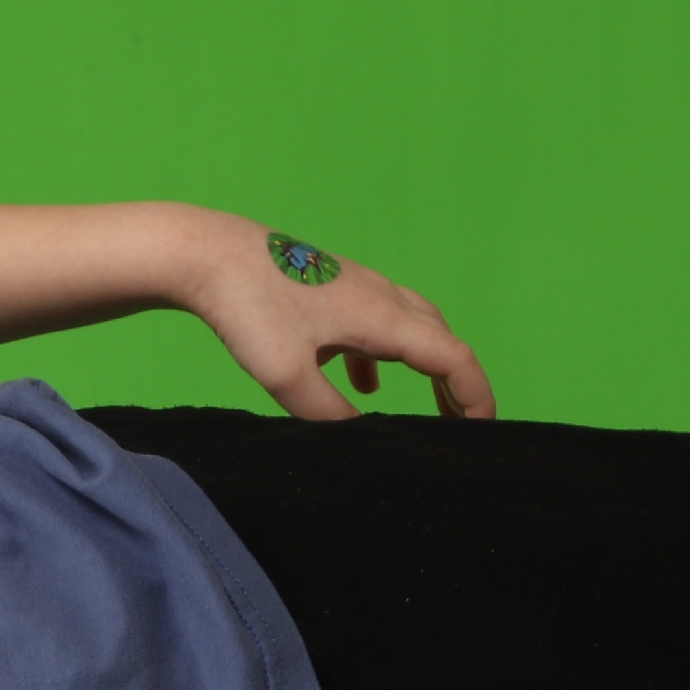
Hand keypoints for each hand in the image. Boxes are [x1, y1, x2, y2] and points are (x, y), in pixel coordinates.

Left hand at [179, 209, 498, 420]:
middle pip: (440, 340)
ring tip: (429, 409)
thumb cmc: (245, 307)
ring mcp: (354, 288)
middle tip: (466, 426)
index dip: (475, 396)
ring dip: (425, 368)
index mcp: (382, 317)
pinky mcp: (326, 287)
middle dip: (458, 385)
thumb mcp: (284, 374)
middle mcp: (379, 297)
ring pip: (410, 328)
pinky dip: (381, 357)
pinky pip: (371, 324)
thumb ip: (326, 412)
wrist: (205, 253)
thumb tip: (356, 437)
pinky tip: (361, 383)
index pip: (452, 357)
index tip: (484, 431)